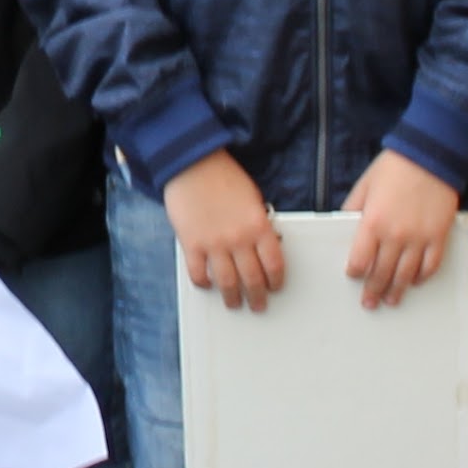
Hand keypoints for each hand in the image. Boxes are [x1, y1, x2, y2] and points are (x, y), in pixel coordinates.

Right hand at [163, 152, 283, 311]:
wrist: (192, 163)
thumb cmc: (224, 178)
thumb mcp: (252, 199)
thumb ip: (259, 225)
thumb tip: (262, 247)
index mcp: (259, 227)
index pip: (275, 264)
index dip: (276, 281)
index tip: (275, 287)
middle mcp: (239, 239)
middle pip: (253, 279)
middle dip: (257, 297)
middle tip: (258, 305)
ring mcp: (214, 244)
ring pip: (227, 283)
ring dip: (232, 297)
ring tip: (234, 303)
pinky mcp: (191, 244)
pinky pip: (199, 273)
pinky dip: (204, 283)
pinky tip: (208, 284)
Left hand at [343, 151, 463, 307]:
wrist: (431, 156)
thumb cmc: (395, 167)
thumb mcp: (364, 186)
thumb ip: (353, 209)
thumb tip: (344, 224)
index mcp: (372, 223)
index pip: (359, 260)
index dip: (355, 272)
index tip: (354, 275)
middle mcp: (395, 235)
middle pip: (382, 273)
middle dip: (374, 291)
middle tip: (370, 302)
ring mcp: (419, 238)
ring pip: (406, 275)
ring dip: (397, 291)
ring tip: (392, 300)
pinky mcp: (438, 236)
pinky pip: (430, 266)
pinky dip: (422, 277)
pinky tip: (416, 281)